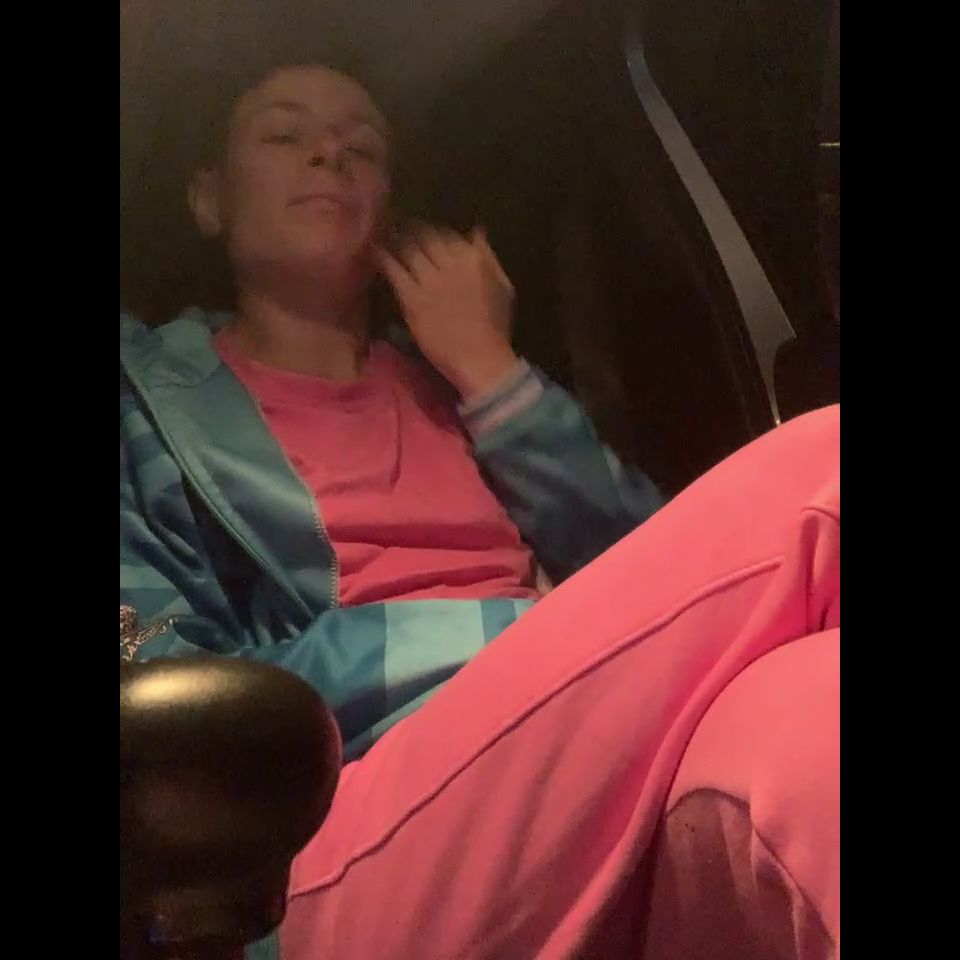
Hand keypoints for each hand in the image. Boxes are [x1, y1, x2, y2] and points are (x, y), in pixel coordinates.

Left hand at [376, 225, 518, 396]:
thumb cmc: (495, 326)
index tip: (424, 231)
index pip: (448, 234)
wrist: (480, 358)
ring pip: (408, 249)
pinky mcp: (412, 298)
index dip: (433, 231)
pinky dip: (383, 258)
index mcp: (474, 258)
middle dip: (411, 230)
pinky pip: (394, 270)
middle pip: (425, 237)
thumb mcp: (502, 286)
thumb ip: (488, 256)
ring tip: (385, 233)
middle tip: (398, 225)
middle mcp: (451, 263)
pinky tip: (375, 250)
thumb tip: (476, 230)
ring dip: (396, 238)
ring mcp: (430, 280)